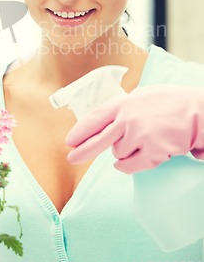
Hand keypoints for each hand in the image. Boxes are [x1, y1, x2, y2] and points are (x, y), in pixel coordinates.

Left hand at [65, 85, 203, 173]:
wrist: (197, 111)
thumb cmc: (169, 102)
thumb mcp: (141, 96)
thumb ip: (122, 107)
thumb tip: (104, 120)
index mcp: (123, 102)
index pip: (95, 118)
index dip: (81, 131)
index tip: (70, 141)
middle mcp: (127, 119)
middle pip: (98, 140)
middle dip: (84, 151)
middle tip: (71, 158)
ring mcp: (139, 135)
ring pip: (119, 153)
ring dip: (126, 150)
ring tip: (145, 138)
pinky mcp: (151, 151)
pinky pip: (130, 166)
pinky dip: (129, 165)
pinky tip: (138, 156)